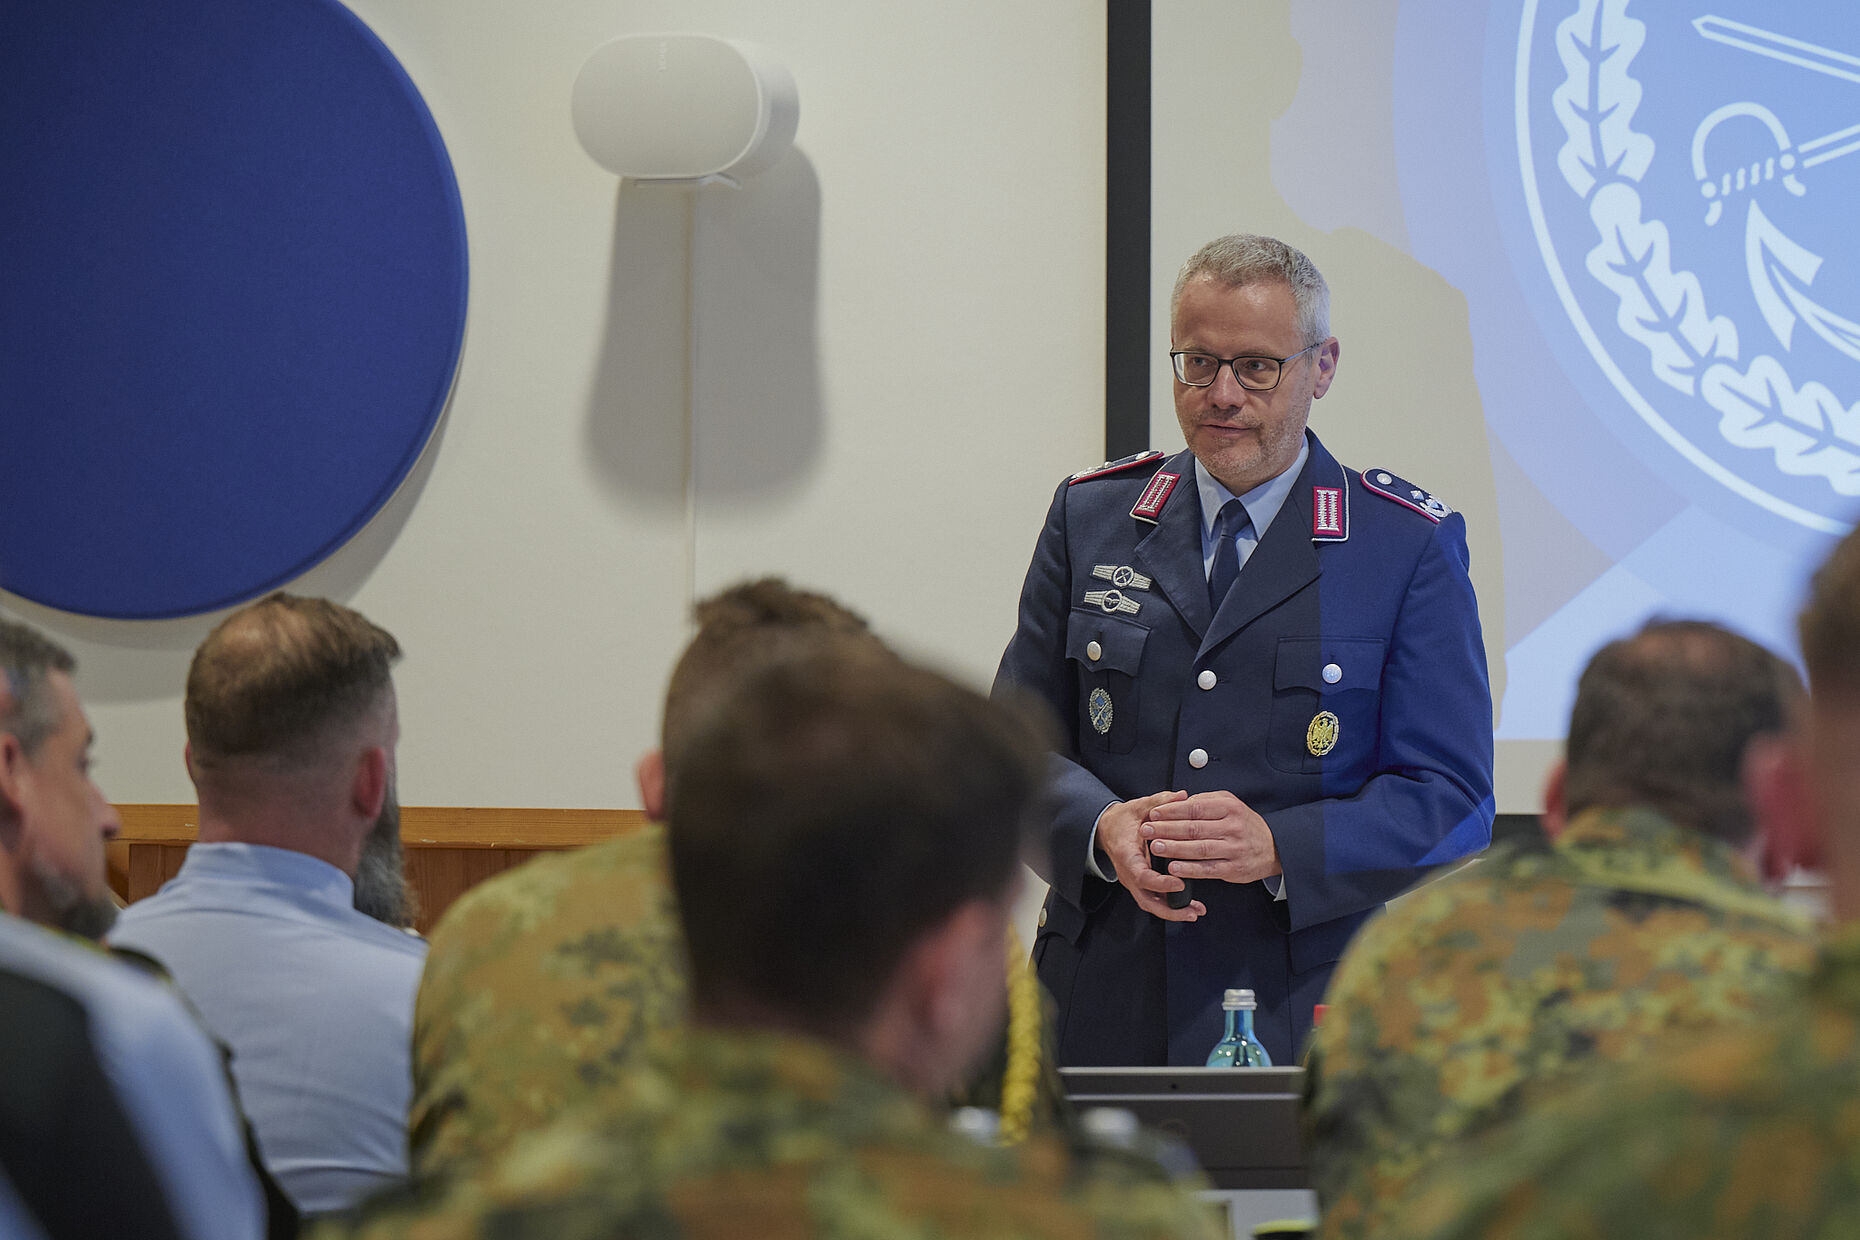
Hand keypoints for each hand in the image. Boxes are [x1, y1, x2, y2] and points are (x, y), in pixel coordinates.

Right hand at [1094, 790, 1205, 921]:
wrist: (1107, 829)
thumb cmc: (1122, 820)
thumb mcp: (1138, 807)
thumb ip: (1159, 801)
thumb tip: (1180, 795)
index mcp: (1126, 856)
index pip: (1142, 876)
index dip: (1161, 883)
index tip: (1180, 884)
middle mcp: (1128, 873)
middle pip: (1147, 900)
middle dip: (1170, 910)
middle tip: (1192, 911)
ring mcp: (1134, 881)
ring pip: (1151, 904)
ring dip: (1172, 911)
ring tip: (1195, 912)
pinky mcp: (1140, 883)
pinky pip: (1154, 899)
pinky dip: (1170, 905)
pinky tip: (1188, 906)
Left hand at [1144, 791, 1281, 885]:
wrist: (1273, 847)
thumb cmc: (1244, 824)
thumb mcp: (1230, 804)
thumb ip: (1206, 800)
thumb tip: (1180, 801)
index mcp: (1229, 808)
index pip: (1195, 808)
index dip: (1172, 811)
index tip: (1154, 813)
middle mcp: (1232, 827)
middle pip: (1193, 828)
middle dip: (1166, 829)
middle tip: (1147, 830)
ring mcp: (1233, 849)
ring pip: (1199, 849)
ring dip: (1174, 849)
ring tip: (1155, 847)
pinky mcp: (1233, 868)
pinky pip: (1208, 869)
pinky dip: (1189, 869)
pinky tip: (1174, 868)